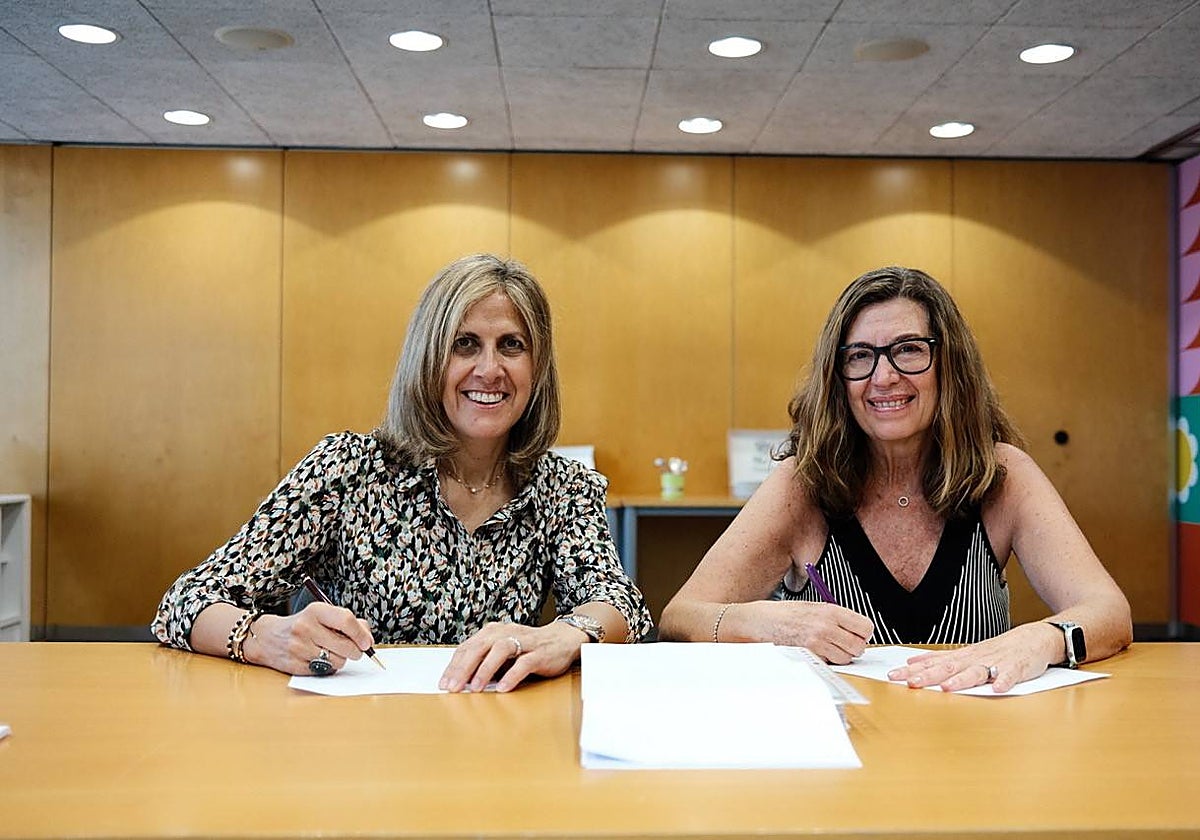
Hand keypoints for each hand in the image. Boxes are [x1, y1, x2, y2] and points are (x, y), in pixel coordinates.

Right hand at [244, 604, 374, 675]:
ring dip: (341, 660)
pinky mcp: (296, 666)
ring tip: (331, 652)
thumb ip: (348, 622)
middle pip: (346, 646)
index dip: (361, 634)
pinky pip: (325, 672)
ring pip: (338, 662)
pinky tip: (319, 659)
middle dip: (355, 651)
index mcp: (315, 611)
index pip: (346, 621)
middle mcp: (306, 628)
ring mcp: (299, 648)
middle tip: (354, 650)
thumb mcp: (322, 615)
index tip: (367, 643)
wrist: (267, 637)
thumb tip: (367, 639)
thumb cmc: (303, 624)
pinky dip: (328, 668)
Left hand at [439, 620, 586, 692]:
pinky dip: (512, 676)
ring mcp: (524, 642)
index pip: (468, 646)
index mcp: (493, 631)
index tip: (444, 682)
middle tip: (453, 687)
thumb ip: (485, 661)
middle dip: (464, 668)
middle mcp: (507, 633)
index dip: (454, 665)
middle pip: (480, 647)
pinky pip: (524, 663)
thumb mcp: (502, 652)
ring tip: (474, 688)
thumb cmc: (529, 648)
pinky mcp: (540, 653)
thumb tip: (462, 680)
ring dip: (485, 669)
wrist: (563, 639)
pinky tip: (502, 688)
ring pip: (500, 650)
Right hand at [750, 600, 873, 663]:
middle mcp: (827, 626)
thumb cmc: (786, 613)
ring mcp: (819, 642)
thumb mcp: (815, 607)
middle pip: (859, 646)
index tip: (858, 634)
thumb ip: (836, 617)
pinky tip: (819, 651)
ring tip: (830, 647)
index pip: (865, 627)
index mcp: (831, 610)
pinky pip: (831, 663)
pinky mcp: (811, 654)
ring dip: (842, 656)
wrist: (764, 620)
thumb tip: (854, 628)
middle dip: (855, 647)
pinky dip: (829, 661)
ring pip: (846, 658)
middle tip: (845, 643)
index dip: (864, 633)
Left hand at [887, 622, 1063, 692]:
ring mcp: (996, 663)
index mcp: (963, 657)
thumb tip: (912, 662)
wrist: (1034, 638)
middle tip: (911, 683)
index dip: (914, 670)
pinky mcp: (1018, 668)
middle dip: (929, 676)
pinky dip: (1005, 680)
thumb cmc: (999, 650)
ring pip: (977, 671)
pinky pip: (1011, 675)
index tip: (893, 676)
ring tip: (947, 687)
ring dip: (961, 680)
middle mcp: (976, 659)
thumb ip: (942, 659)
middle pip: (949, 667)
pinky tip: (999, 688)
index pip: (933, 663)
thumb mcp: (966, 653)